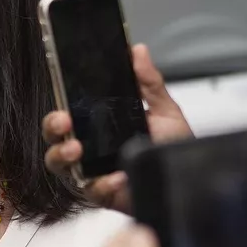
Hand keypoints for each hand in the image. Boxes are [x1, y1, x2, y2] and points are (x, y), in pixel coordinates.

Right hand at [42, 44, 192, 211]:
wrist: (194, 182)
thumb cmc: (175, 149)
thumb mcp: (166, 111)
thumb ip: (149, 82)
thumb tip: (137, 51)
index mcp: (100, 126)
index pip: (69, 114)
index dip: (59, 107)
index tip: (62, 101)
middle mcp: (91, 149)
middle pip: (55, 138)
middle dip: (52, 128)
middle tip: (63, 121)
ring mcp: (94, 173)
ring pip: (59, 166)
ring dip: (61, 155)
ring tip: (76, 149)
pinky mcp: (104, 196)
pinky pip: (91, 191)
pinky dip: (102, 184)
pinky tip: (117, 177)